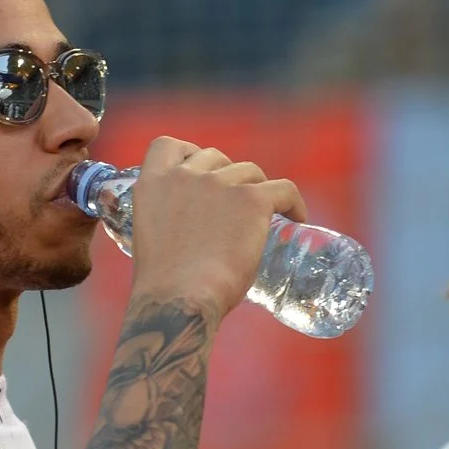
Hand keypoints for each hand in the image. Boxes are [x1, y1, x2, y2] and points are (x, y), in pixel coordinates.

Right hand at [126, 136, 307, 316]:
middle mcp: (184, 176)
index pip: (169, 146)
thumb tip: (196, 231)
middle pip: (215, 156)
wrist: (179, 301)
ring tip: (265, 217)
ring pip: (250, 172)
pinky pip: (284, 189)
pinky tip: (298, 218)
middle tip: (237, 205)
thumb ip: (168, 220)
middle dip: (227, 175)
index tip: (202, 173)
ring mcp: (218, 184)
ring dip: (257, 190)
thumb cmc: (165, 287)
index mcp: (152, 184)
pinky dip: (294, 203)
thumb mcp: (151, 238)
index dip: (188, 155)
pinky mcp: (250, 200)